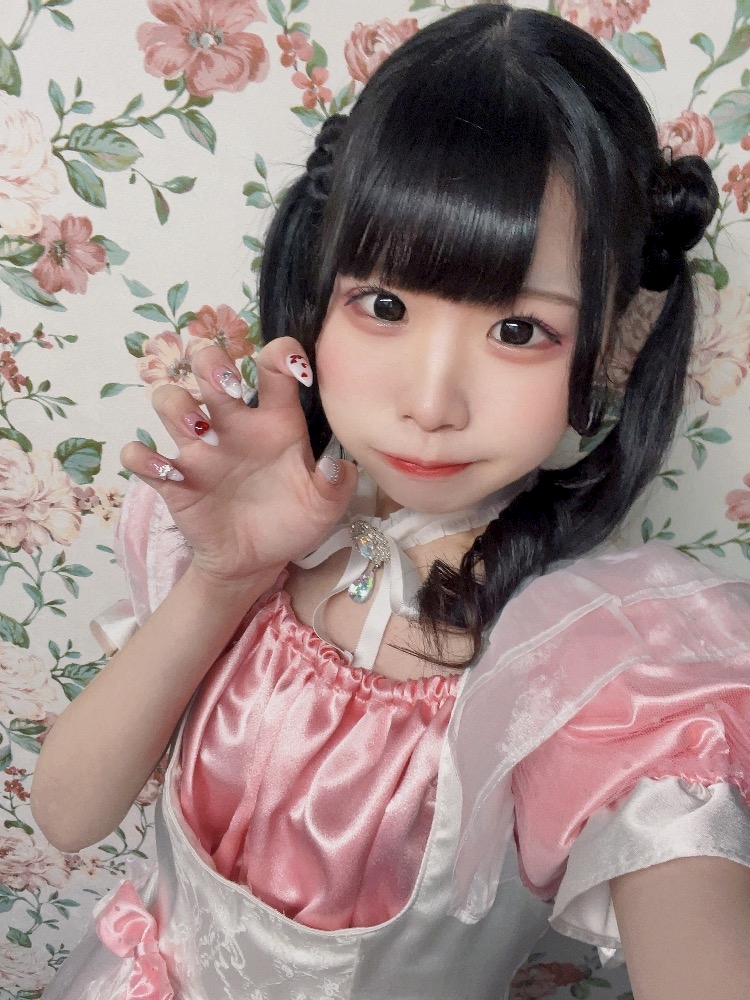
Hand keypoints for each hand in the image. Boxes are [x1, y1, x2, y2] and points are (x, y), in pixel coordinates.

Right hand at [120, 338, 355, 583]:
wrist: (257, 562)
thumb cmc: (292, 521)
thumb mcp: (324, 508)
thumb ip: (335, 485)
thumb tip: (337, 464)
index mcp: (274, 421)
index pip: (272, 367)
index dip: (280, 354)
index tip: (295, 368)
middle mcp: (233, 426)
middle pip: (209, 367)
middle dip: (212, 363)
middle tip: (228, 387)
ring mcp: (200, 451)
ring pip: (169, 400)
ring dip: (176, 404)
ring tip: (199, 428)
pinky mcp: (174, 481)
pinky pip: (141, 457)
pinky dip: (144, 459)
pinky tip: (170, 474)